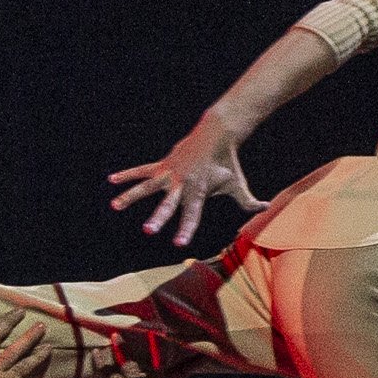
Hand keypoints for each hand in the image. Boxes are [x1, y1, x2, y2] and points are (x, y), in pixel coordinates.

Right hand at [107, 118, 263, 247]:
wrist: (216, 134)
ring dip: (130, 196)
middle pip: (168, 204)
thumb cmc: (227, 163)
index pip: (193, 215)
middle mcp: (182, 183)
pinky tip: (111, 180)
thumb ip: (248, 201)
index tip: (179, 244)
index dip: (186, 229)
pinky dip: (127, 175)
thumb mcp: (237, 183)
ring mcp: (170, 172)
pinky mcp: (163, 164)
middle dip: (158, 217)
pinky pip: (142, 170)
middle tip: (148, 230)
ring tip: (114, 206)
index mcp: (199, 192)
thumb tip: (265, 208)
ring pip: (147, 186)